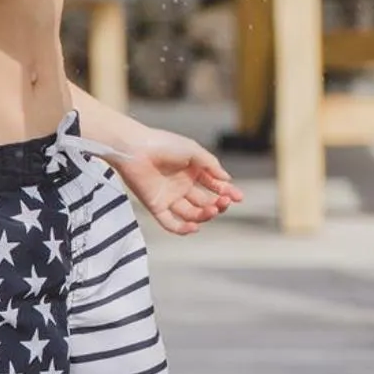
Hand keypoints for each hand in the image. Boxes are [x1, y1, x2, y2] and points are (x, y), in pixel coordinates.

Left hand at [112, 127, 243, 234]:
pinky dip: (182, 229)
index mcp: (191, 171)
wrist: (134, 147)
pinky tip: (194, 227)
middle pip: (205, 202)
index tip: (239, 197)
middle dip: (218, 204)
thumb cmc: (162, 144)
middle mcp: (181, 186)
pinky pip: (170, 223)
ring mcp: (168, 197)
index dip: (227, 192)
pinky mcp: (155, 205)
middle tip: (224, 202)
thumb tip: (227, 179)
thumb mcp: (193, 151)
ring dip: (205, 215)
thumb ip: (211, 165)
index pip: (214, 186)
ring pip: (191, 214)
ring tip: (213, 209)